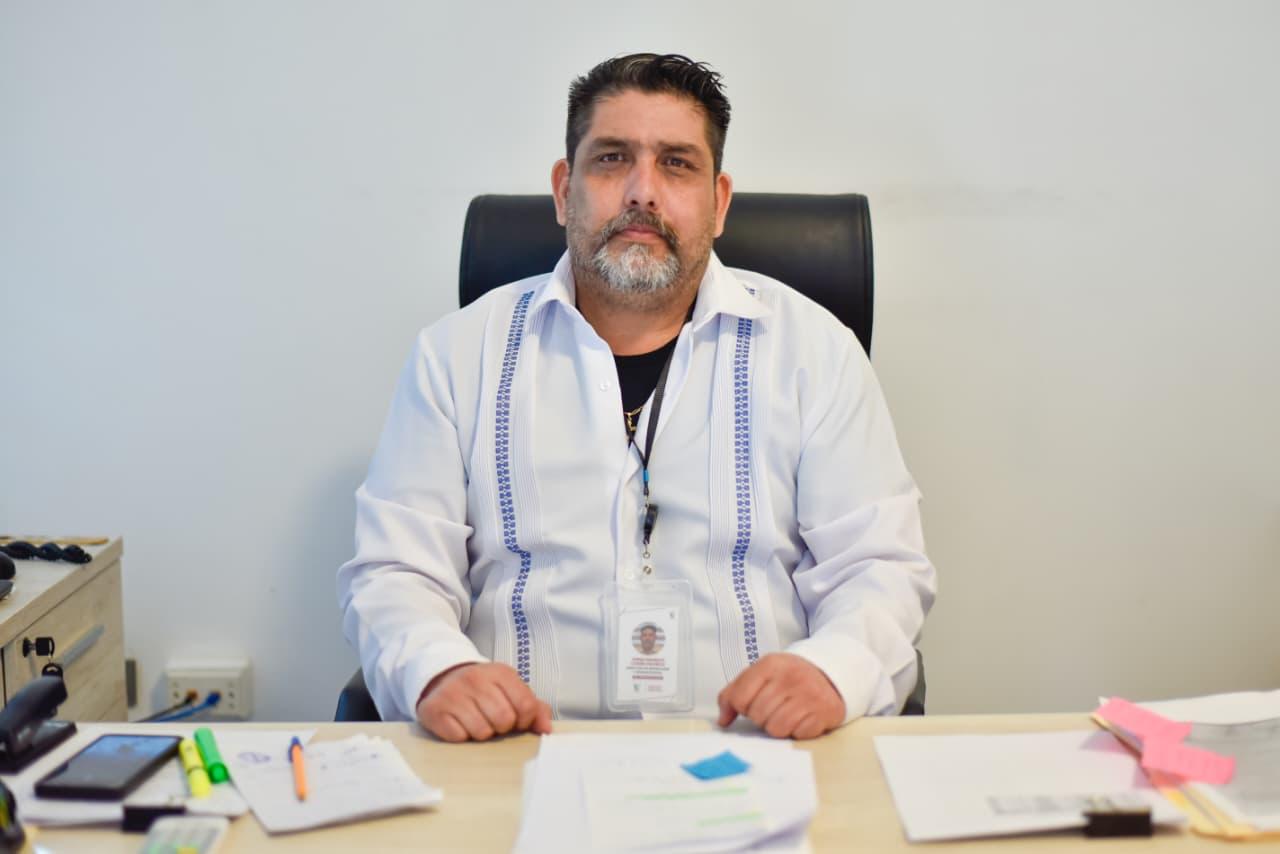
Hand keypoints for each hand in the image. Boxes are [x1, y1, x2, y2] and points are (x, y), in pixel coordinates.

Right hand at [416, 662, 552, 742]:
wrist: (443, 678)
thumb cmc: (484, 690)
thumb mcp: (510, 690)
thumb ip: (534, 708)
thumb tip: (546, 730)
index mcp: (501, 673)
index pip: (526, 706)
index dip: (524, 721)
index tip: (516, 720)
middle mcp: (476, 679)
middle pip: (504, 720)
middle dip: (501, 728)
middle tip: (492, 720)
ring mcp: (453, 693)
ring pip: (481, 732)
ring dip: (481, 733)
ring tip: (475, 721)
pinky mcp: (434, 709)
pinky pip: (458, 737)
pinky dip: (461, 736)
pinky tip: (459, 723)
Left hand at [717, 653, 844, 739]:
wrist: (829, 674)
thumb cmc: (787, 678)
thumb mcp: (760, 674)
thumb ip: (735, 693)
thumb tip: (722, 721)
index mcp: (770, 664)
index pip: (739, 698)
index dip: (741, 707)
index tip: (749, 705)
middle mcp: (790, 678)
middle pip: (758, 715)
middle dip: (761, 717)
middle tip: (772, 708)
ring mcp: (809, 695)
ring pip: (776, 729)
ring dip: (777, 727)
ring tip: (785, 715)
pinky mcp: (824, 712)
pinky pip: (798, 735)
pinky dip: (797, 731)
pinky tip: (801, 719)